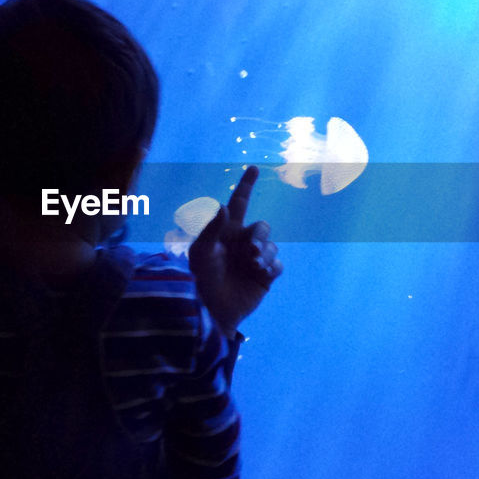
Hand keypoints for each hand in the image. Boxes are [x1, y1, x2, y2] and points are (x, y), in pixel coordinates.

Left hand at [188, 166, 281, 335]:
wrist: (211, 309)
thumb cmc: (200, 278)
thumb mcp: (201, 253)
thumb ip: (212, 229)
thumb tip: (222, 205)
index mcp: (226, 232)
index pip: (239, 204)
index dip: (246, 185)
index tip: (253, 168)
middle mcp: (243, 242)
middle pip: (262, 227)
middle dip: (259, 236)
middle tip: (251, 251)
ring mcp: (255, 259)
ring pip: (272, 246)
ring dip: (264, 254)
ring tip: (253, 266)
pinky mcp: (265, 276)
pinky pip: (278, 265)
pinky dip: (271, 268)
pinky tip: (261, 275)